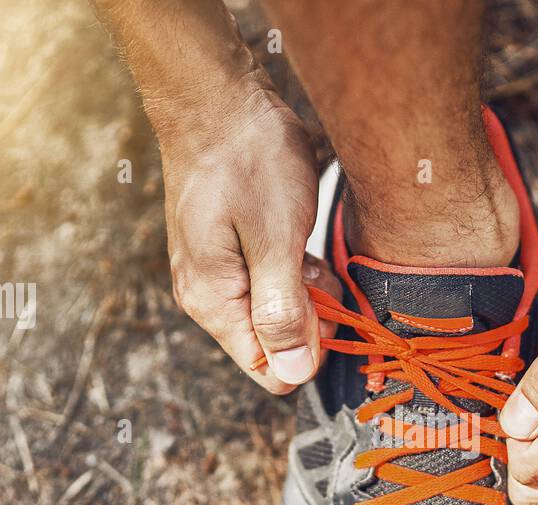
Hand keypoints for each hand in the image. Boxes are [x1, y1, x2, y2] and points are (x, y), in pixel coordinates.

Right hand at [161, 81, 341, 393]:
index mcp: (214, 304)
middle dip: (311, 317)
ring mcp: (217, 276)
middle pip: (276, 345)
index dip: (311, 349)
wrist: (216, 96)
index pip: (270, 371)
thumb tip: (292, 373)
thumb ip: (284, 313)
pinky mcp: (230, 253)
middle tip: (315, 265)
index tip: (328, 307)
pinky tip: (296, 235)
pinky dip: (295, 268)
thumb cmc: (246, 160)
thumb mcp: (276, 240)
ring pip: (279, 312)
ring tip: (302, 242)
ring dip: (306, 288)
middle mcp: (209, 298)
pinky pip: (272, 283)